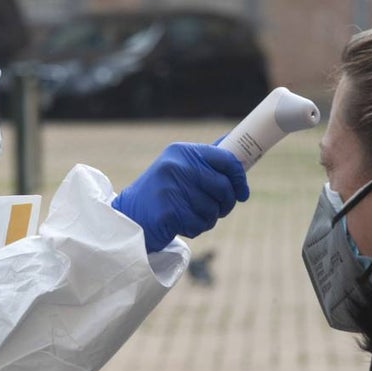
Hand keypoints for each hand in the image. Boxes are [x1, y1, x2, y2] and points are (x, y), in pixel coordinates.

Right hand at [112, 142, 248, 252]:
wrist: (129, 216)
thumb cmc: (161, 193)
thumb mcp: (178, 168)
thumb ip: (204, 159)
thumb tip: (234, 141)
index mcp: (182, 152)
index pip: (225, 158)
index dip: (239, 177)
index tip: (243, 192)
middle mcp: (177, 166)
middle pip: (223, 187)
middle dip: (226, 204)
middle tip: (220, 210)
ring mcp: (171, 189)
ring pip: (213, 209)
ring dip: (208, 219)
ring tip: (192, 216)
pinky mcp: (168, 212)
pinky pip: (199, 224)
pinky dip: (195, 229)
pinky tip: (181, 224)